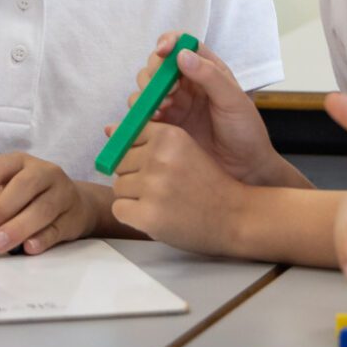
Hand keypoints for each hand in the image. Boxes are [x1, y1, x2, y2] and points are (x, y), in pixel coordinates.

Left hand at [0, 154, 98, 255]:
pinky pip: (57, 228)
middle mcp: (43, 171)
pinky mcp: (74, 217)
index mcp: (19, 161)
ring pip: (42, 208)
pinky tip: (28, 248)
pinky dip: (42, 239)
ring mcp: (63, 192)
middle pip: (23, 186)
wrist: (75, 205)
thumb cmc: (30, 199)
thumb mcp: (9, 191)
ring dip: (17, 228)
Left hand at [110, 123, 249, 253]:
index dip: (138, 153)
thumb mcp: (185, 149)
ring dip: (135, 197)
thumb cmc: (209, 183)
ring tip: (164, 202)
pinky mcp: (148, 215)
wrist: (237, 217)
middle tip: (163, 187)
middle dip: (135, 176)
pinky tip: (157, 215)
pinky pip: (119, 209)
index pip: (127, 137)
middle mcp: (159, 157)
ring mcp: (153, 187)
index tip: (154, 165)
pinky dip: (133, 215)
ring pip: (118, 187)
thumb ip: (150, 139)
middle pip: (119, 163)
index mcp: (170, 135)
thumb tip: (109, 129)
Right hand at [134, 32, 286, 184]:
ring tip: (161, 110)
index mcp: (206, 70)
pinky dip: (137, 115)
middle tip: (169, 92)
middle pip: (157, 67)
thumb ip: (210, 76)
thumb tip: (182, 55)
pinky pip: (142, 116)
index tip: (163, 51)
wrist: (245, 171)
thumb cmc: (246, 132)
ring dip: (146, 95)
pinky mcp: (164, 128)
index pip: (181, 45)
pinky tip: (147, 121)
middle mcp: (186, 85)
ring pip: (146, 90)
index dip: (168, 42)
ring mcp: (173, 106)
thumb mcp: (233, 100)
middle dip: (154, 74)